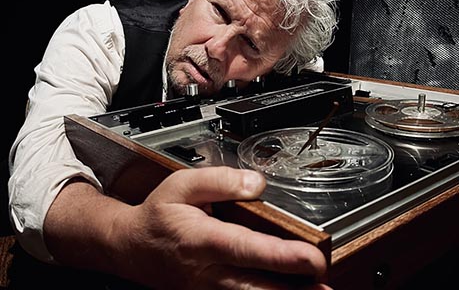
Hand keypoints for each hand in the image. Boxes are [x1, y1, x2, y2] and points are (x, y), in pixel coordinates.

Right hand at [113, 166, 330, 288]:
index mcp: (200, 239)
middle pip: (255, 289)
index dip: (280, 256)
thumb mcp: (182, 185)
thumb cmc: (158, 215)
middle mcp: (206, 272)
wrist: (132, 247)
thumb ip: (220, 181)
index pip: (244, 248)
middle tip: (326, 289)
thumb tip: (257, 184)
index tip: (312, 259)